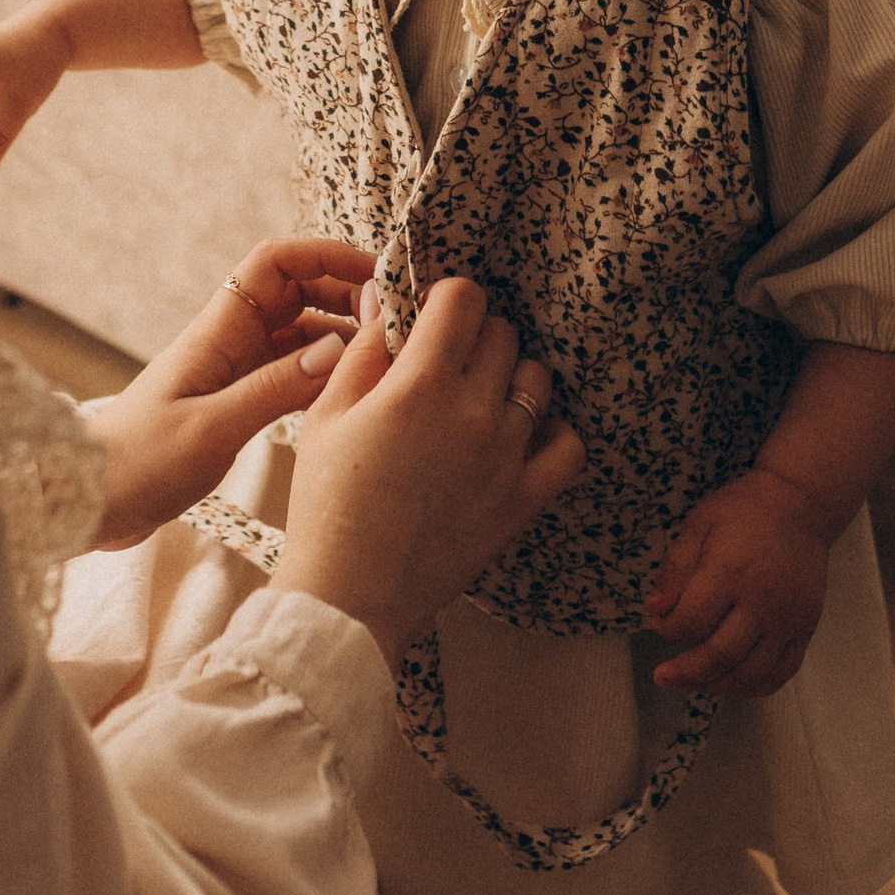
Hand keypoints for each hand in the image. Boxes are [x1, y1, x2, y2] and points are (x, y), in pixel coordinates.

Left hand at [91, 240, 374, 546]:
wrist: (88, 499)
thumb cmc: (138, 461)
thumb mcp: (211, 429)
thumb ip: (274, 390)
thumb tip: (337, 349)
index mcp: (217, 332)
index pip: (274, 263)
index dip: (325, 256)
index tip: (376, 275)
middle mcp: (227, 341)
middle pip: (295, 292)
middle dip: (344, 294)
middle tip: (391, 323)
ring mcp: (231, 371)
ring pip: (296, 333)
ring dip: (337, 335)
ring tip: (382, 358)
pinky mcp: (232, 403)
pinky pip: (287, 372)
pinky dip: (319, 373)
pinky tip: (345, 393)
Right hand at [275, 279, 583, 672]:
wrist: (350, 597)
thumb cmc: (326, 504)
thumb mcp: (325, 415)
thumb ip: (365, 351)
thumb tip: (388, 300)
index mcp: (421, 382)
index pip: (464, 298)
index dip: (446, 298)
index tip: (432, 316)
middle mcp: (475, 410)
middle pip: (502, 333)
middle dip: (475, 334)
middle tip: (448, 360)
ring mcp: (507, 456)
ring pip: (536, 380)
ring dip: (511, 376)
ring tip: (480, 397)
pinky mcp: (523, 499)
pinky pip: (568, 446)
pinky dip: (552, 432)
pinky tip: (522, 436)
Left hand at [641, 471, 832, 699]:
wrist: (801, 506)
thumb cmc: (743, 511)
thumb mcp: (698, 525)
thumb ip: (675, 569)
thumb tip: (654, 611)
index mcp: (729, 573)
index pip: (690, 622)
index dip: (667, 630)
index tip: (657, 623)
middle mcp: (761, 602)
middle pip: (720, 656)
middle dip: (685, 672)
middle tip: (664, 677)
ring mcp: (787, 619)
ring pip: (751, 673)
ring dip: (718, 686)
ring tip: (695, 682)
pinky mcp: (806, 628)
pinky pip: (783, 672)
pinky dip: (756, 687)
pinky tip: (733, 683)